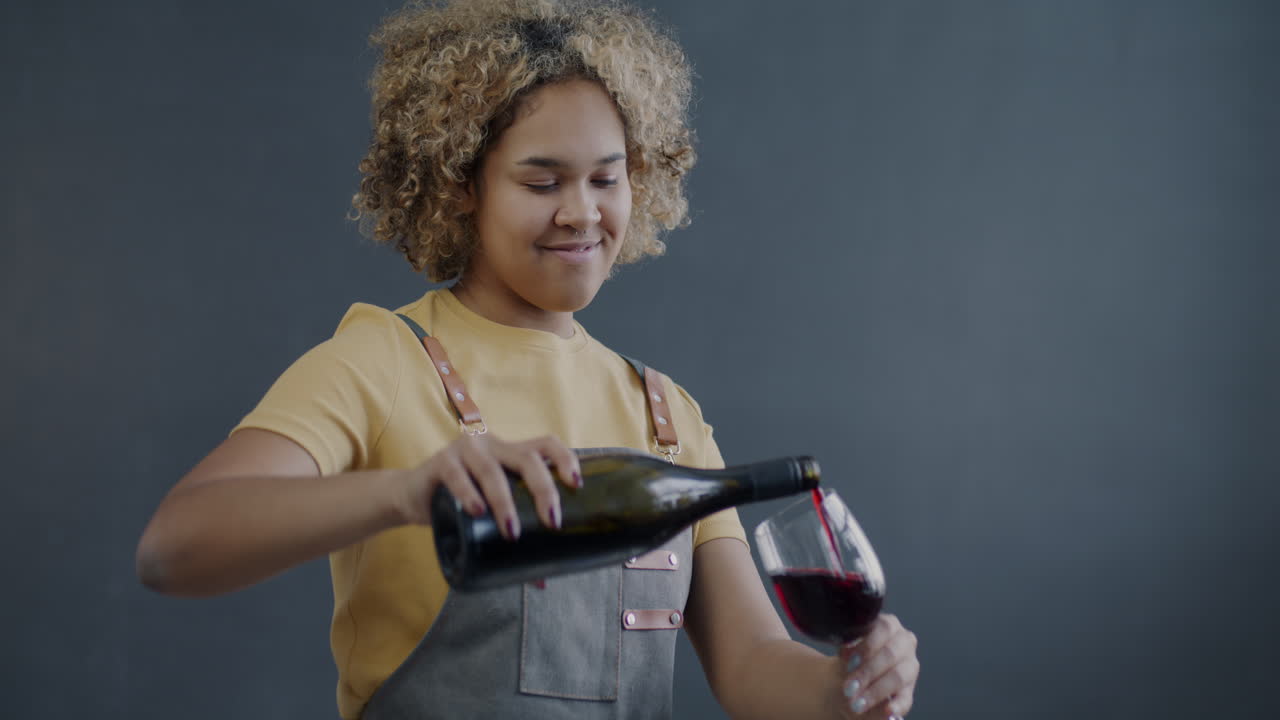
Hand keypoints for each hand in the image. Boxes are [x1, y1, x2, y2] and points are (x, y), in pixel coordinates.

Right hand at [395, 433, 580, 538]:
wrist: (411, 497)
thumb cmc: (459, 504)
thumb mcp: (489, 515)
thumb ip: (514, 540)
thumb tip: (543, 583)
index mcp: (511, 451)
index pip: (545, 444)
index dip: (565, 458)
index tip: (576, 484)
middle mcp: (492, 445)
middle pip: (527, 457)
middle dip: (544, 488)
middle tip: (552, 521)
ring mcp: (466, 450)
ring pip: (493, 470)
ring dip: (505, 502)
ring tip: (511, 531)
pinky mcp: (441, 461)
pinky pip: (457, 476)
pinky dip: (469, 494)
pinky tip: (476, 511)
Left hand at [836, 614, 918, 717]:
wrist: (846, 680)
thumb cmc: (848, 660)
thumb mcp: (844, 651)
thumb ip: (847, 650)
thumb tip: (846, 653)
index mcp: (889, 625)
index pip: (883, 629)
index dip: (866, 646)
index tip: (848, 661)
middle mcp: (904, 642)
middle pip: (890, 654)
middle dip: (868, 672)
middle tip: (849, 686)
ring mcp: (910, 666)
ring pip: (898, 676)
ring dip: (876, 691)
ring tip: (856, 703)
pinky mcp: (909, 691)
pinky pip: (905, 699)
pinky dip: (896, 705)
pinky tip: (887, 711)